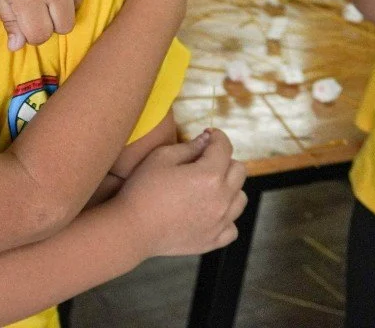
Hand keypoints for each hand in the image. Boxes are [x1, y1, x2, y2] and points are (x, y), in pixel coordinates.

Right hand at [117, 129, 246, 257]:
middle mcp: (222, 199)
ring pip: (240, 198)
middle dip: (225, 160)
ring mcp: (220, 222)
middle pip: (239, 171)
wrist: (133, 228)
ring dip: (229, 188)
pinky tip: (209, 212)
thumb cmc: (143, 190)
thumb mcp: (160, 158)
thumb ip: (188, 147)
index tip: (210, 134)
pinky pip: (232, 227)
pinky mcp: (214, 240)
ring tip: (208, 187)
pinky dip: (225, 217)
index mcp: (209, 175)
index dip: (218, 136)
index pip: (224, 148)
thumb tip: (205, 140)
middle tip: (205, 160)